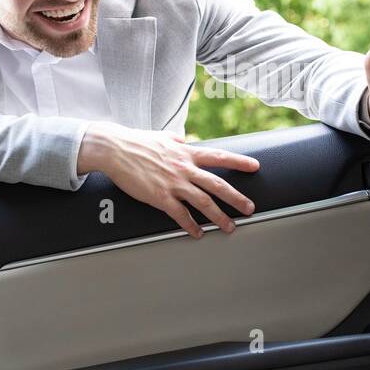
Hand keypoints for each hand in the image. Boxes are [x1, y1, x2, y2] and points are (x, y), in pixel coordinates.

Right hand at [77, 123, 259, 237]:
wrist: (115, 149)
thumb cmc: (136, 142)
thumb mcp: (162, 136)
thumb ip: (176, 140)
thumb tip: (182, 140)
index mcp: (187, 153)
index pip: (220, 156)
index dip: (239, 162)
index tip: (255, 166)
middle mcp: (184, 168)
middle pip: (217, 185)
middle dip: (236, 198)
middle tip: (249, 208)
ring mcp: (173, 183)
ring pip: (203, 202)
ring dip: (219, 217)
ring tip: (229, 227)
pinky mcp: (160, 197)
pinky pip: (180, 215)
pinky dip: (191, 225)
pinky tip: (198, 233)